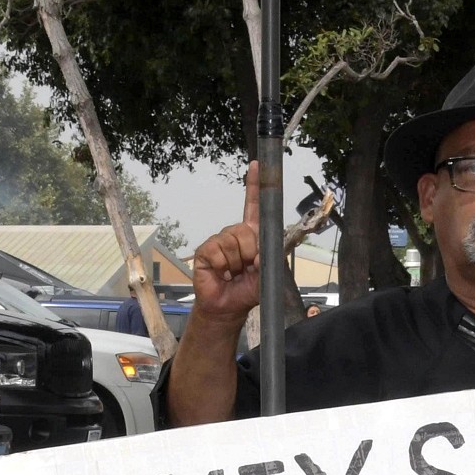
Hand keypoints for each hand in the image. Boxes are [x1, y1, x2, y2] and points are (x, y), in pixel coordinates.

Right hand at [188, 163, 264, 327]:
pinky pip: (217, 250)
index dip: (255, 186)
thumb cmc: (247, 290)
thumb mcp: (267, 274)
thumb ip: (269, 258)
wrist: (229, 308)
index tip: (257, 166)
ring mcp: (219, 241)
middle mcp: (235, 234)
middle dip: (250, 251)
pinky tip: (222, 274)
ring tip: (233, 273)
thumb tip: (260, 252)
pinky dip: (223, 265)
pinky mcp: (205, 250)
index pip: (254, 206)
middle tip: (246, 268)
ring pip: (231, 241)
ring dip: (236, 262)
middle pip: (244, 229)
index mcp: (252, 235)